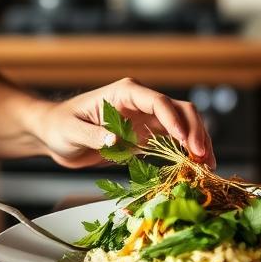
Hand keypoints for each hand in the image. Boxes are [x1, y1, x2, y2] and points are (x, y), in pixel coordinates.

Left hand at [33, 77, 215, 169]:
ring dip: (197, 142)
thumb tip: (116, 139)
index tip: (187, 142)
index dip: (176, 121)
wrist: (53, 135)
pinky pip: (173, 142)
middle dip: (195, 131)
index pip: (158, 102)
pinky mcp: (145, 136)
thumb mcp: (70, 131)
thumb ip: (93, 135)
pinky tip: (195, 168)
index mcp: (124, 93)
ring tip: (207, 166)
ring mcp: (145, 119)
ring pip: (183, 125)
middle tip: (203, 158)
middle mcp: (140, 102)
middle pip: (179, 110)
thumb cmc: (58, 126)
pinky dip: (186, 153)